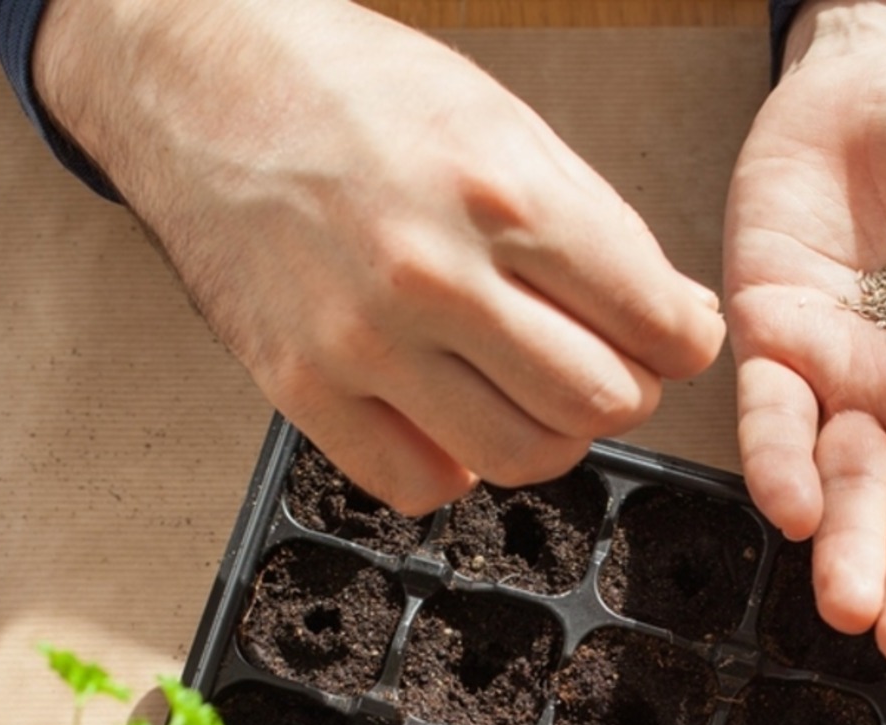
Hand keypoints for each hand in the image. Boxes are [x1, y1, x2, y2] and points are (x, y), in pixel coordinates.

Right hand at [35, 0, 724, 512]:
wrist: (203, 79)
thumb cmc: (352, 90)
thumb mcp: (503, 124)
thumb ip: (598, 228)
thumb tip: (677, 318)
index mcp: (501, 193)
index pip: (655, 325)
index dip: (681, 342)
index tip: (670, 339)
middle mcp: (433, 273)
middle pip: (599, 402)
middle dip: (624, 390)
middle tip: (604, 364)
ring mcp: (361, 339)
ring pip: (519, 455)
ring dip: (550, 436)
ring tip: (532, 393)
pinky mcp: (299, 384)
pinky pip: (417, 484)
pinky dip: (455, 467)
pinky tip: (452, 416)